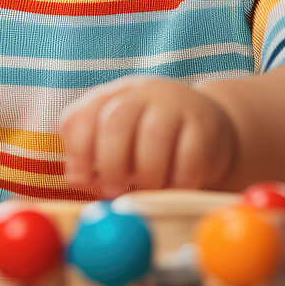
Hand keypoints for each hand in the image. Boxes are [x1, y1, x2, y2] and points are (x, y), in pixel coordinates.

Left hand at [59, 76, 237, 195]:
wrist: (207, 130)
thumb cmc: (150, 145)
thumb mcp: (118, 145)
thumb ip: (93, 160)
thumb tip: (78, 180)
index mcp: (111, 98)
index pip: (81, 117)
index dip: (77, 152)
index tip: (81, 180)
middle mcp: (141, 94)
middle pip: (115, 122)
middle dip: (110, 164)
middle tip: (114, 190)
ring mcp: (175, 105)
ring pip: (153, 135)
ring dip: (145, 173)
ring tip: (147, 190)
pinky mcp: (204, 125)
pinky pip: (189, 155)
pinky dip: (178, 180)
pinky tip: (175, 187)